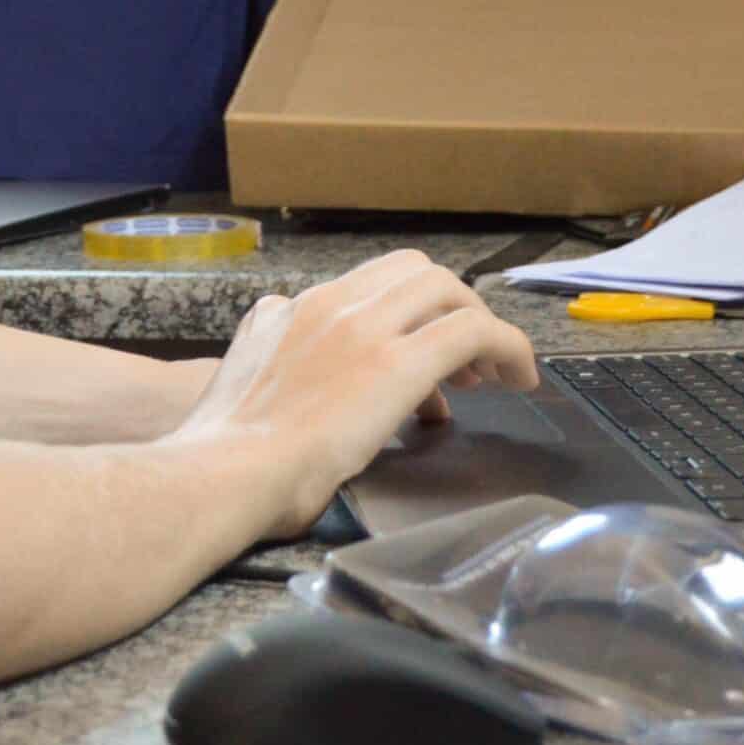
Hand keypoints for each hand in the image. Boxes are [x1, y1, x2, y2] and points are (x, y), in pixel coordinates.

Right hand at [176, 250, 537, 538]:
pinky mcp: (396, 363)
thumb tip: (292, 353)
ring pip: (447, 290)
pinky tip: (519, 378)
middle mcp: (328, 305)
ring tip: (494, 374)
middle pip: (415, 273)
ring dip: (479, 326)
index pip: (369, 284)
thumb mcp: (239, 376)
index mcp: (290, 311)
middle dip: (449, 309)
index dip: (409, 313)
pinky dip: (508, 347)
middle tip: (464, 364)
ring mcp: (363, 330)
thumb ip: (269, 348)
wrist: (223, 472)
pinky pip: (474, 331)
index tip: (423, 355)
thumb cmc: (225, 453)